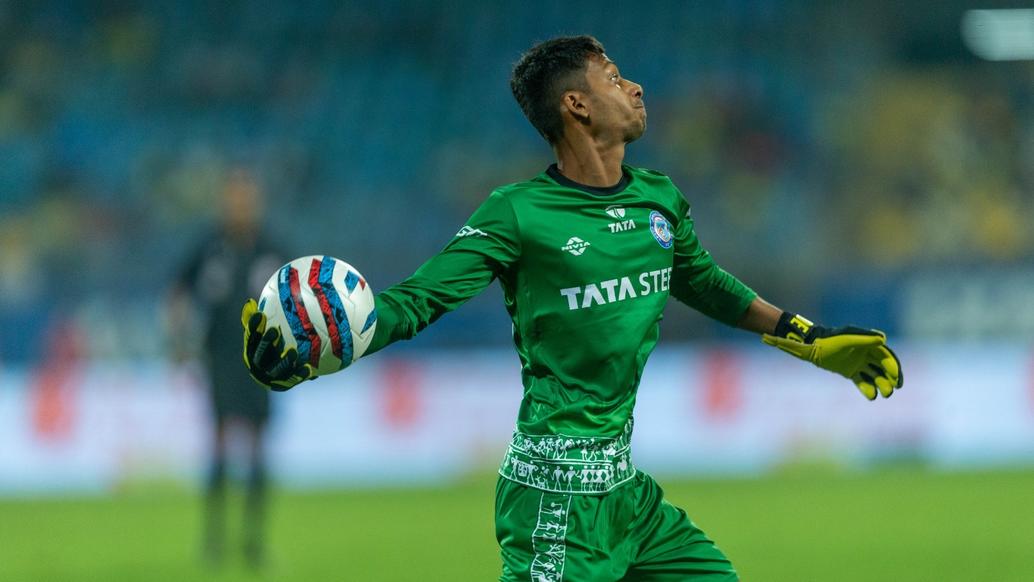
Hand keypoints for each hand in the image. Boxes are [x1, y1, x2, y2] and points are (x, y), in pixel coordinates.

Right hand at [241, 299, 315, 390]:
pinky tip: (310, 368)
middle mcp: (258, 365)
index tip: (261, 314)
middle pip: (260, 354)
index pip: (250, 337)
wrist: (281, 371)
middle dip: (266, 343)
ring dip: (284, 360)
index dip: (253, 327)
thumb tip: (249, 302)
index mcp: (251, 351)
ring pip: (276, 369)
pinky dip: (300, 374)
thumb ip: (260, 320)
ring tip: (293, 351)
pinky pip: (293, 380)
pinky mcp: (285, 385)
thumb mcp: (266, 331)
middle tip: (274, 330)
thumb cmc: (274, 343)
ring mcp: (271, 376)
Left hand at [762, 313, 902, 399]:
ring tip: (885, 395)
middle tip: (894, 389)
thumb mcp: (846, 340)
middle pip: (883, 367)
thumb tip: (883, 338)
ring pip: (875, 375)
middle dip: (891, 377)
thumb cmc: (829, 342)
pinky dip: (868, 388)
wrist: (811, 349)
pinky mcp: (851, 372)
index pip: (885, 356)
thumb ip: (864, 340)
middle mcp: (866, 353)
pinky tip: (872, 396)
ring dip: (882, 384)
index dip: (892, 366)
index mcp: (868, 343)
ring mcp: (858, 363)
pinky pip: (862, 381)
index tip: (895, 377)